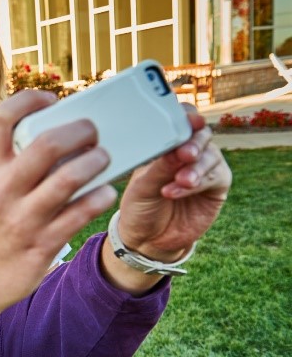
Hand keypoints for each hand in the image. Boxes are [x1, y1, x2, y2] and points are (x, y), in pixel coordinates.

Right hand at [0, 90, 117, 329]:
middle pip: (46, 144)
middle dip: (80, 130)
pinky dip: (100, 196)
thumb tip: (57, 135)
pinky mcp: (42, 244)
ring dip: (96, 161)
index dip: (28, 100)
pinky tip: (105, 192)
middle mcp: (2, 191)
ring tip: (104, 158)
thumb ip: (11, 164)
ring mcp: (22, 219)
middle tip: (93, 132)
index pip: (0, 120)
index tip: (50, 99)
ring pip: (70, 178)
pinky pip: (81, 212)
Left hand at [115, 107, 230, 260]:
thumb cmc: (139, 207)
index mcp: (165, 145)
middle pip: (201, 135)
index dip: (186, 117)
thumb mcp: (141, 187)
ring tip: (180, 180)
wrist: (147, 239)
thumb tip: (177, 149)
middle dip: (194, 142)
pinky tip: (177, 191)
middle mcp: (187, 152)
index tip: (189, 120)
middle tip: (185, 154)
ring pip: (211, 155)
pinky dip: (197, 183)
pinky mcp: (216, 187)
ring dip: (196, 167)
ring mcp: (203, 168)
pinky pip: (215, 177)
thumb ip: (159, 167)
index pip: (180, 122)